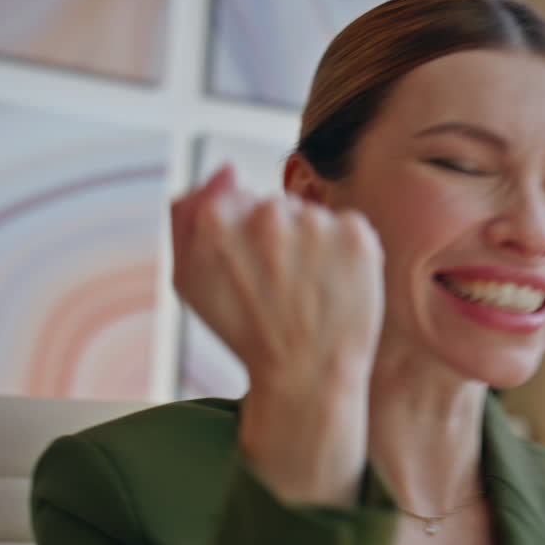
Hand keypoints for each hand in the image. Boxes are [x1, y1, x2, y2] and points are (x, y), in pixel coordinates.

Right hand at [171, 165, 384, 503]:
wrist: (305, 375)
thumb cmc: (244, 328)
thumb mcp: (189, 277)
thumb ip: (186, 215)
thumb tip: (227, 169)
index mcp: (216, 218)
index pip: (236, 199)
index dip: (243, 237)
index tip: (251, 272)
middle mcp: (267, 213)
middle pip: (276, 205)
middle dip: (279, 237)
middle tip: (282, 286)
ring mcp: (315, 223)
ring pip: (313, 216)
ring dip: (314, 244)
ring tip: (309, 291)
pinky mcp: (358, 235)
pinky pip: (349, 226)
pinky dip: (347, 252)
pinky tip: (335, 286)